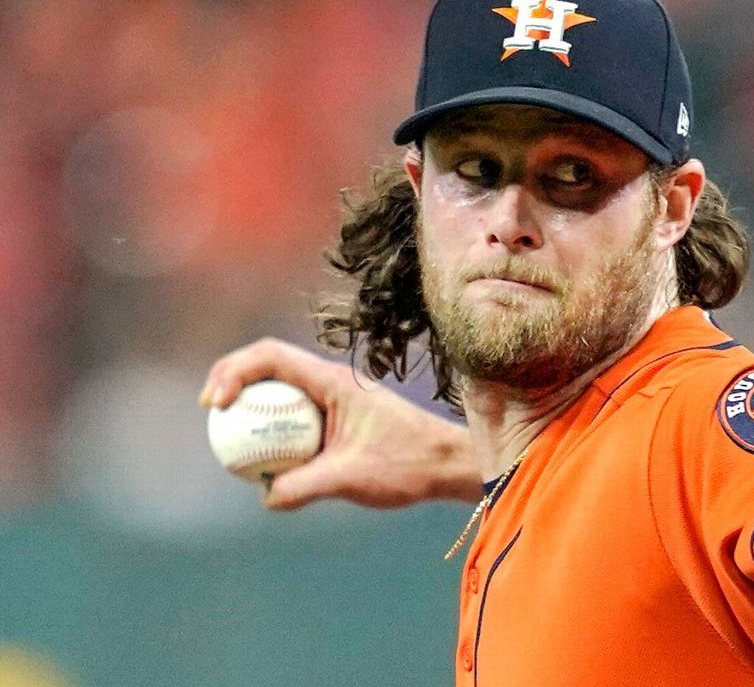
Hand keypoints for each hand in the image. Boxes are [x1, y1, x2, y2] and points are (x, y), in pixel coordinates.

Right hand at [200, 338, 478, 508]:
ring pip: (280, 389)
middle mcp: (331, 381)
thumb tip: (266, 496)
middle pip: (268, 364)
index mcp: (334, 381)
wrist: (446, 464)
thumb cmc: (408, 465)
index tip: (216, 404)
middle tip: (209, 411)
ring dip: (250, 402)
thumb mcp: (351, 479)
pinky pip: (293, 414)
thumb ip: (305, 486)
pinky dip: (271, 427)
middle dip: (232, 379)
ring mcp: (334, 398)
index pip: (271, 356)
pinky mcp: (337, 417)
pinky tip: (261, 458)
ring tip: (225, 433)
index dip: (233, 371)